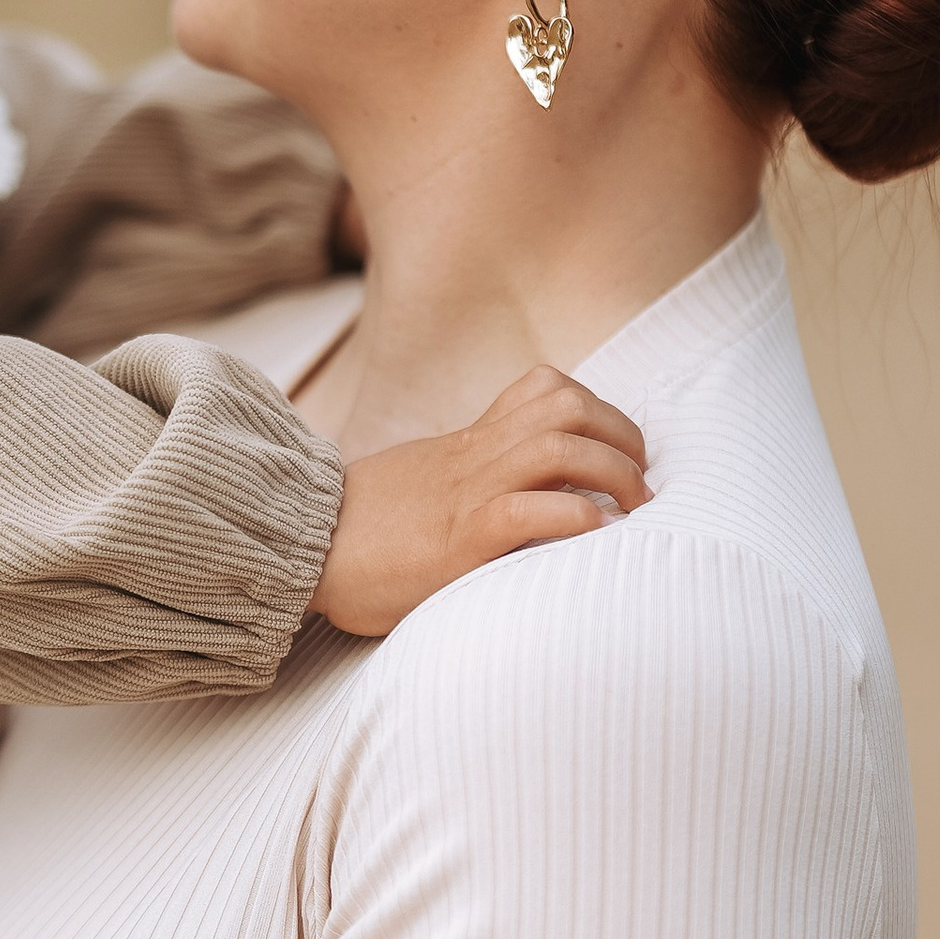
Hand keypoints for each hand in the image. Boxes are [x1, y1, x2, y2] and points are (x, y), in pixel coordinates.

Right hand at [311, 367, 649, 635]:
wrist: (299, 549)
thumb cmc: (358, 531)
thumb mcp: (419, 486)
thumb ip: (464, 480)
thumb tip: (514, 498)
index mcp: (466, 443)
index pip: (543, 389)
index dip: (598, 411)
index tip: (618, 452)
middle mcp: (473, 458)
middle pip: (567, 407)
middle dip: (624, 439)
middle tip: (641, 484)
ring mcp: (465, 494)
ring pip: (560, 447)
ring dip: (614, 473)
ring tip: (632, 510)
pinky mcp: (457, 541)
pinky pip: (529, 511)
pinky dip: (576, 518)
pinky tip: (593, 535)